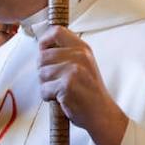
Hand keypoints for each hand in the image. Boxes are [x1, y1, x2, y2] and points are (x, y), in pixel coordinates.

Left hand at [36, 26, 127, 144]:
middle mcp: (79, 56)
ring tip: (60, 90)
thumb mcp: (84, 64)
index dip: (44, 41)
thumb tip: (42, 47)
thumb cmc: (89, 91)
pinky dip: (48, 97)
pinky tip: (61, 99)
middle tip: (55, 81)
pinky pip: (44, 89)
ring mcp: (73, 70)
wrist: (102, 113)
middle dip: (43, 71)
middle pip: (43, 55)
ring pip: (41, 73)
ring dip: (46, 85)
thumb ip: (67, 53)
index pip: (56, 31)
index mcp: (82, 48)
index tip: (43, 52)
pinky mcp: (67, 85)